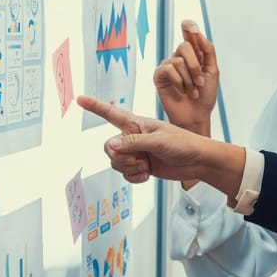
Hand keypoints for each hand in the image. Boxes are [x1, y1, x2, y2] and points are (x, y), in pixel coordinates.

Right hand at [77, 95, 244, 197]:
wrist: (198, 162)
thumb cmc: (183, 143)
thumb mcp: (158, 140)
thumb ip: (134, 143)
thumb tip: (111, 146)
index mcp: (137, 124)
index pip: (111, 113)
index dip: (94, 107)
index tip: (79, 99)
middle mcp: (134, 137)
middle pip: (109, 148)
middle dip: (120, 158)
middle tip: (139, 160)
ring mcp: (137, 153)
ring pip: (116, 163)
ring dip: (129, 168)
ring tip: (146, 167)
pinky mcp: (142, 167)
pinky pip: (125, 175)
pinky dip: (134, 178)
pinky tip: (147, 175)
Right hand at [154, 20, 218, 135]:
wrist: (196, 115)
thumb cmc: (205, 96)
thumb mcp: (213, 71)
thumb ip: (207, 50)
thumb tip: (198, 33)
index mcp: (194, 54)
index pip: (189, 33)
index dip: (189, 27)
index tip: (190, 25)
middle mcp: (180, 57)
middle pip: (184, 46)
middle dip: (195, 66)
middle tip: (200, 83)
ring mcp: (169, 66)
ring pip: (178, 60)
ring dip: (189, 79)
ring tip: (192, 91)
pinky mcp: (160, 75)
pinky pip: (168, 69)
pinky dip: (179, 81)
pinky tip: (181, 91)